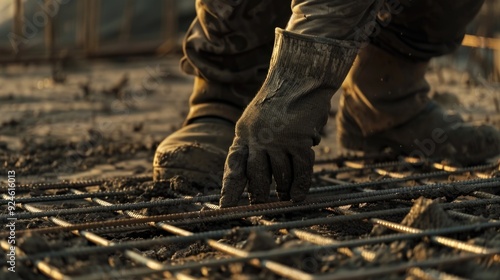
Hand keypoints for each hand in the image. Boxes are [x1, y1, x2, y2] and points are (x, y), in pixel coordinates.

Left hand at [218, 29, 358, 206]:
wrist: (299, 76)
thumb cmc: (279, 99)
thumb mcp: (254, 118)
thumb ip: (253, 143)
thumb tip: (257, 173)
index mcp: (243, 133)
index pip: (234, 165)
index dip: (230, 188)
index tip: (225, 206)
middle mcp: (258, 138)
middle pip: (256, 176)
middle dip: (258, 194)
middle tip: (260, 203)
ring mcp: (278, 140)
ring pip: (280, 176)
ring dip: (282, 189)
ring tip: (284, 197)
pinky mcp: (299, 140)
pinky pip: (300, 171)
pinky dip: (300, 186)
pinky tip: (298, 196)